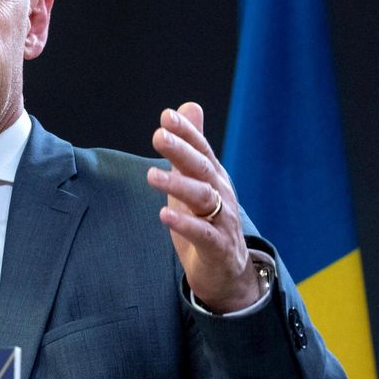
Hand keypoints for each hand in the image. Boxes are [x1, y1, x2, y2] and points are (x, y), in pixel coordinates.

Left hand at [145, 102, 260, 312]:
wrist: (227, 272)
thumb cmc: (207, 222)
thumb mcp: (195, 180)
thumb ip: (190, 146)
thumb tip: (188, 106)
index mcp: (214, 177)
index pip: (201, 149)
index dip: (186, 132)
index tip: (166, 116)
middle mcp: (221, 194)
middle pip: (201, 168)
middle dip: (181, 150)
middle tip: (158, 135)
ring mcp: (222, 221)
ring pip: (203, 198)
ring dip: (178, 185)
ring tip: (151, 176)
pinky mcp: (217, 247)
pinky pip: (203, 233)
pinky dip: (185, 224)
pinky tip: (164, 215)